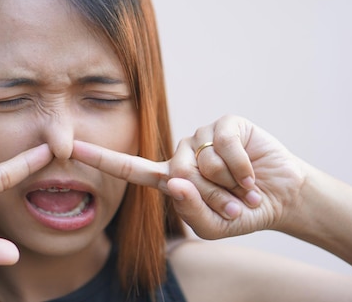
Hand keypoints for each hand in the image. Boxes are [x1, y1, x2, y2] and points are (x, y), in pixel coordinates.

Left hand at [71, 115, 306, 238]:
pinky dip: (240, 169)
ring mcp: (202, 135)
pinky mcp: (225, 124)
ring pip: (201, 161)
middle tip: (231, 202)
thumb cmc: (242, 212)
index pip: (129, 168)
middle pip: (177, 173)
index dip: (99, 158)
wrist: (282, 197)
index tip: (69, 147)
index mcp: (170, 178)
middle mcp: (181, 153)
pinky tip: (251, 175)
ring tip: (242, 188)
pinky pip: (222, 146)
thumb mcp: (215, 226)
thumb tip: (173, 181)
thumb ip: (191, 212)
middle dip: (210, 196)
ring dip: (227, 184)